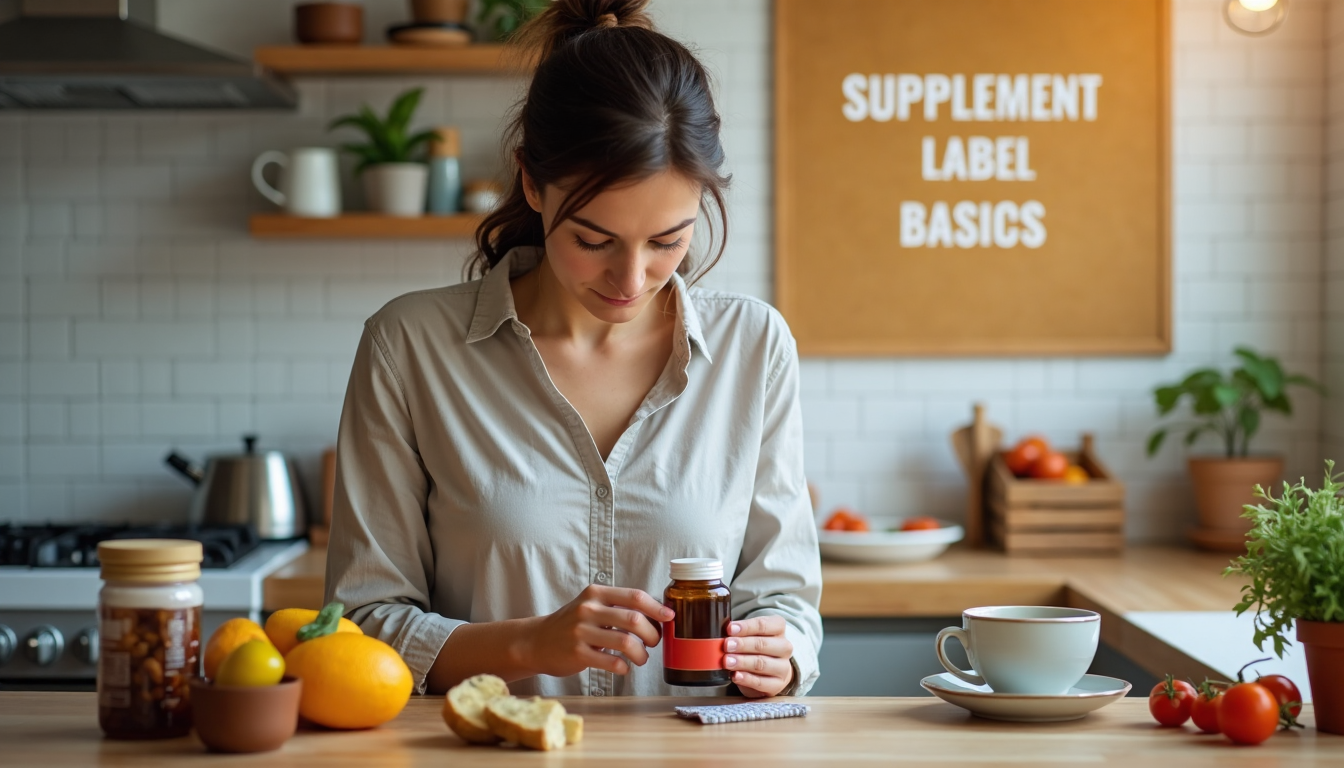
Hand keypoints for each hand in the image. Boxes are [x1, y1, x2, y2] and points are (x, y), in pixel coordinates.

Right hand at [524, 585, 671, 677]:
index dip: (657, 608)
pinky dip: (624, 666)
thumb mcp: (591, 606)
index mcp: (596, 593)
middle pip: (634, 619)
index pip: (635, 596)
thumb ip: (617, 607)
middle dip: (652, 634)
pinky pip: (611, 661)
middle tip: (654, 643)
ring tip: (641, 659)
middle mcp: (588, 609)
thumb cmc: (571, 624)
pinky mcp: (577, 654)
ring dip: (641, 654)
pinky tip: (624, 667)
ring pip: (625, 642)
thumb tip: (656, 614)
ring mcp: (581, 631)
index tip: (670, 617)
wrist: (535, 641)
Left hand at [725, 615, 793, 696]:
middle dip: (742, 644)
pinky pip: (761, 682)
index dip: (746, 627)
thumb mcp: (749, 635)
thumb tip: (722, 632)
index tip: (730, 629)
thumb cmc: (755, 648)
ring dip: (742, 662)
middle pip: (763, 644)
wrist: (769, 672)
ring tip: (727, 661)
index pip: (763, 624)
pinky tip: (735, 676)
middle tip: (726, 645)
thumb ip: (738, 632)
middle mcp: (784, 647)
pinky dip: (746, 679)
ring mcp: (783, 667)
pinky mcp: (778, 685)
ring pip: (762, 663)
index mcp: (778, 628)